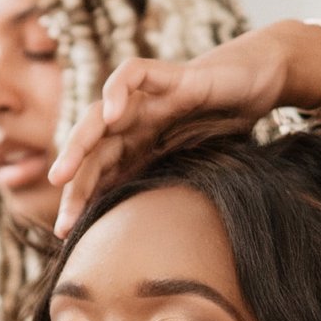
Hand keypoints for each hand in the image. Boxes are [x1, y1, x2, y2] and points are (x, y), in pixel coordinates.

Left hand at [45, 19, 320, 231]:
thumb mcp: (200, 168)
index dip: (82, 202)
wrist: (259, 81)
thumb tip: (164, 246)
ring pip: (99, 115)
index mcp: (139, 146)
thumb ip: (176, 193)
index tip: (67, 235)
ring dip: (79, 143)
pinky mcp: (168, 74)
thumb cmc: (229, 124)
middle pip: (93, 151)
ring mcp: (148, 98)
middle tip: (62, 220)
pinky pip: (131, 74)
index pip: (101, 174)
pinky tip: (112, 117)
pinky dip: (116, 91)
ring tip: (64, 174)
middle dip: (75, 185)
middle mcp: (136, 122)